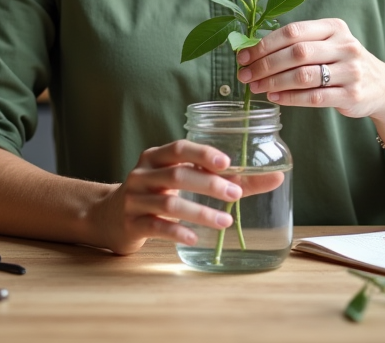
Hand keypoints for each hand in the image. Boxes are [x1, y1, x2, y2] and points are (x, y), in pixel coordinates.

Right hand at [86, 140, 278, 255]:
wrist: (108, 217)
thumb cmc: (155, 194)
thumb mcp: (182, 180)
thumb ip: (226, 178)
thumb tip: (276, 176)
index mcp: (156, 156)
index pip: (180, 147)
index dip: (202, 153)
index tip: (227, 162)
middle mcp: (143, 173)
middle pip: (178, 174)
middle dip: (209, 184)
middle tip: (235, 194)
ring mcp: (134, 198)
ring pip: (169, 202)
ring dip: (200, 211)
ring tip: (225, 221)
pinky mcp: (131, 223)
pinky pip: (156, 226)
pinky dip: (177, 231)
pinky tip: (195, 237)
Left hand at [235, 18, 384, 124]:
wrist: (382, 86)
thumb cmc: (343, 62)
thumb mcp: (328, 44)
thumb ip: (299, 44)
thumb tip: (252, 51)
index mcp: (334, 27)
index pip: (293, 31)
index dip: (264, 44)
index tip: (243, 56)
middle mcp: (345, 46)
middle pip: (297, 53)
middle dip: (265, 64)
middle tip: (245, 75)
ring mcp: (351, 71)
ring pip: (304, 75)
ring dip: (274, 82)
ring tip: (256, 87)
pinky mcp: (352, 95)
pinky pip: (315, 97)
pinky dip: (290, 98)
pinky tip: (274, 98)